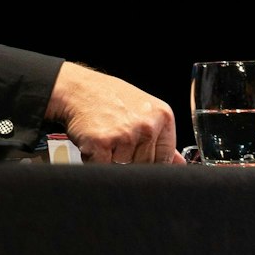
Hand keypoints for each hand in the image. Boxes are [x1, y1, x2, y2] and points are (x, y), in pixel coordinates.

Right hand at [47, 61, 183, 164]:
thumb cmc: (108, 97)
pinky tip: (92, 142)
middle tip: (114, 140)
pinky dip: (93, 159)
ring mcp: (125, 134)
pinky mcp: (102, 142)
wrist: (75, 88)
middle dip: (127, 158)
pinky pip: (102, 166)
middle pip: (144, 164)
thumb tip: (179, 163)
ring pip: (123, 166)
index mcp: (162, 116)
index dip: (148, 160)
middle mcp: (147, 125)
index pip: (165, 157)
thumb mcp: (143, 109)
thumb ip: (161, 137)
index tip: (135, 154)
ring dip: (110, 159)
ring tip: (103, 137)